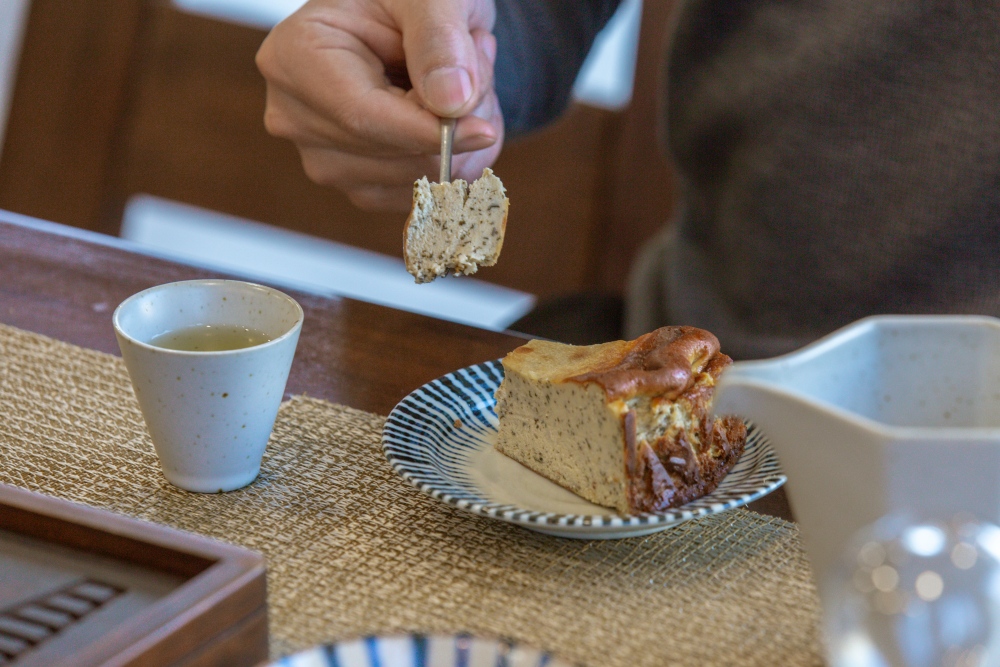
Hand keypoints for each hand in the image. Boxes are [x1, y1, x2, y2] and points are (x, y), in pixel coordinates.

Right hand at [256, 0, 503, 211]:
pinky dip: (457, 162)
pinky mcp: (358, 185)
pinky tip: (454, 115)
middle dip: (454, 124)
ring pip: (416, 181)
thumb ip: (439, 40)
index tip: (483, 129)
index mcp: (295, 58)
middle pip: (393, 156)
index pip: (362, 118)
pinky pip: (423, 194)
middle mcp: (296, 117)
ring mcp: (323, 159)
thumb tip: (451, 101)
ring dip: (462, 142)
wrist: (407, 20)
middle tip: (478, 63)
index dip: (428, 132)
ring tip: (464, 79)